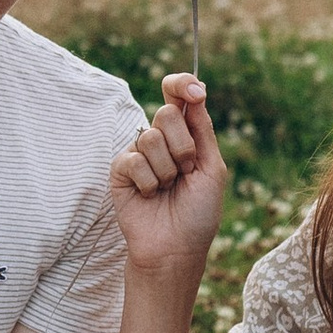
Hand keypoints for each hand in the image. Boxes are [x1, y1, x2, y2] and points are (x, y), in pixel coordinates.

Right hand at [108, 75, 225, 275]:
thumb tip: (196, 89)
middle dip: (183, 146)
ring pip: (151, 138)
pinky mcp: (120, 169)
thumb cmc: (198, 212)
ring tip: (167, 189)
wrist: (176, 248)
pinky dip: (148, 182)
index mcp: (186, 135)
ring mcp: (139, 153)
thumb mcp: (212, 168)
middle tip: (186, 172)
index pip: (178, 95)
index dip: (182, 84)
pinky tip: (149, 196)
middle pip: (167, 113)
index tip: (195, 91)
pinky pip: (134, 160)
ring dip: (167, 170)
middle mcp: (161, 139)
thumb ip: (202, 129)